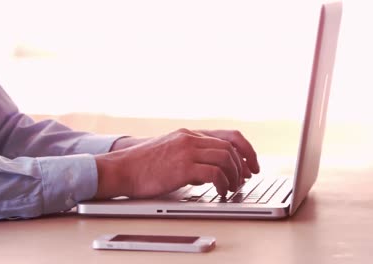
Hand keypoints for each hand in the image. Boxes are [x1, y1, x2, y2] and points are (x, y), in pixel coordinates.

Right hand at [93, 128, 259, 199]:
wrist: (121, 169)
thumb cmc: (143, 166)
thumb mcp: (170, 153)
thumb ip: (192, 157)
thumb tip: (213, 172)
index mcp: (189, 134)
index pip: (228, 135)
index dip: (245, 150)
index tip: (251, 164)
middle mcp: (191, 138)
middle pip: (231, 146)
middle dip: (244, 163)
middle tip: (246, 178)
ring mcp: (187, 150)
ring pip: (225, 157)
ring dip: (234, 175)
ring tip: (231, 188)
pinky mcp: (183, 166)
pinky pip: (214, 173)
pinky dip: (223, 184)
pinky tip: (221, 192)